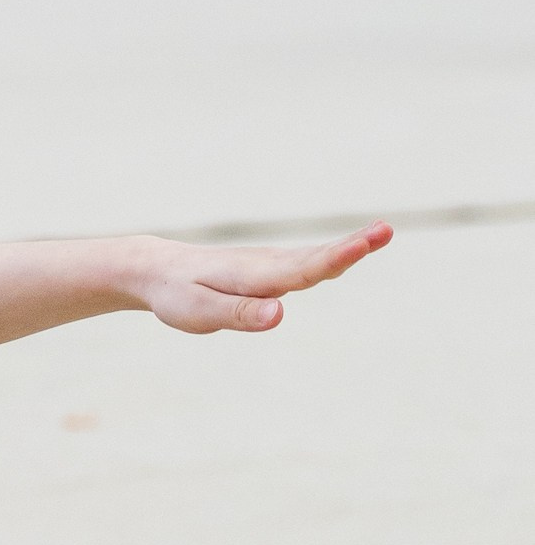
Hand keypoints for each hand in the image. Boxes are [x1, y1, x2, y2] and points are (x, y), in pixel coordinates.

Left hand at [134, 221, 389, 334]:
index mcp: (254, 277)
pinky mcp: (268, 268)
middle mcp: (266, 265)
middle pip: (316, 257)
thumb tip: (280, 315)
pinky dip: (333, 252)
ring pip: (314, 256)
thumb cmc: (177, 294)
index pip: (302, 270)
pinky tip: (351, 249)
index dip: (335, 258)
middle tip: (387, 229)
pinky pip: (307, 260)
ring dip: (349, 246)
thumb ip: (240, 314)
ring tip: (381, 233)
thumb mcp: (200, 312)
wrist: (157, 268)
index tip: (363, 243)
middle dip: (353, 246)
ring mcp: (269, 263)